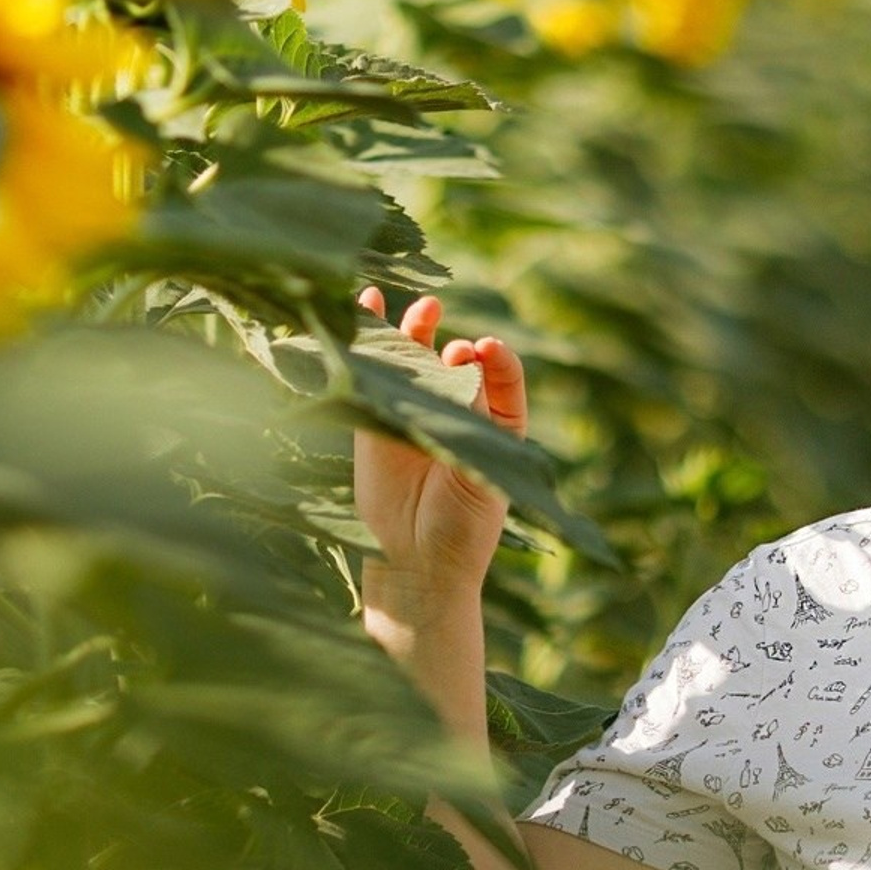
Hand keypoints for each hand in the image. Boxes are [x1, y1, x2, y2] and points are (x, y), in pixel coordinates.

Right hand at [352, 287, 526, 615]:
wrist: (417, 566)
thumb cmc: (462, 528)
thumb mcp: (480, 472)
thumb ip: (470, 421)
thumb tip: (460, 366)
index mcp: (496, 424)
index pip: (501, 375)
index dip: (496, 358)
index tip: (486, 350)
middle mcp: (456, 413)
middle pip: (455, 361)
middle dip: (455, 347)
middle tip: (453, 345)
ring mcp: (413, 414)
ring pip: (416, 362)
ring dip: (417, 330)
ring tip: (426, 308)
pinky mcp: (376, 420)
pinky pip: (374, 376)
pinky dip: (371, 342)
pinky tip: (369, 303)